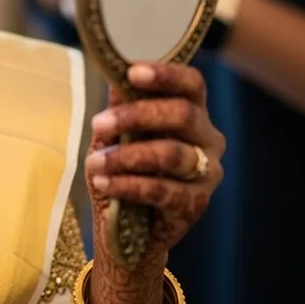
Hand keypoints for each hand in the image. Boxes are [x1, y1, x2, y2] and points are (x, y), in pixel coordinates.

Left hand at [83, 63, 224, 303]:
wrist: (129, 230)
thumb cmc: (125, 171)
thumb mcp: (117, 136)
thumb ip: (120, 107)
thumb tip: (114, 75)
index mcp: (194, 114)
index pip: (192, 84)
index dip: (166, 75)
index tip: (133, 73)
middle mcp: (208, 140)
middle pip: (184, 115)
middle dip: (137, 115)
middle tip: (99, 123)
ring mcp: (207, 174)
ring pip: (172, 154)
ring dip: (127, 156)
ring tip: (95, 162)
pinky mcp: (195, 205)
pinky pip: (163, 190)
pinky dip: (128, 185)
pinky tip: (104, 183)